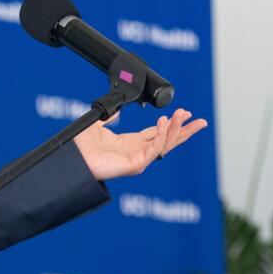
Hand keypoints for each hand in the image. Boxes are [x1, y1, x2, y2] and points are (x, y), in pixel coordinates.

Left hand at [73, 107, 207, 180]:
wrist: (72, 157)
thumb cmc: (81, 147)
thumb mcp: (98, 124)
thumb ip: (110, 116)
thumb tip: (116, 108)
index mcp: (132, 143)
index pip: (159, 133)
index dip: (173, 124)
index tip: (185, 113)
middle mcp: (138, 152)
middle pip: (169, 140)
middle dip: (185, 130)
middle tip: (200, 120)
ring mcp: (138, 160)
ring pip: (165, 144)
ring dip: (176, 128)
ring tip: (183, 114)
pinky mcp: (135, 165)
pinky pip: (154, 149)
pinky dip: (161, 135)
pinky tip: (164, 122)